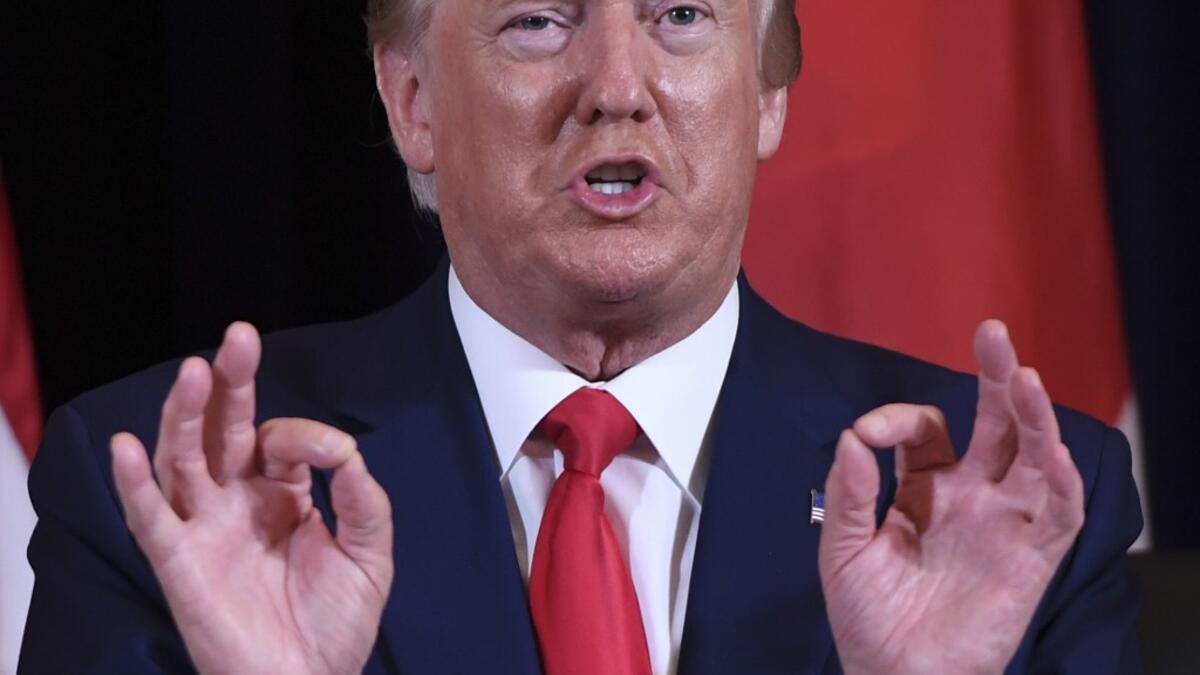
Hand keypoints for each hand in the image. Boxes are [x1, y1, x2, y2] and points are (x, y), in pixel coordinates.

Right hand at [109, 322, 393, 674]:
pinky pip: (150, 519)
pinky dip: (132, 484)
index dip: (308, 435)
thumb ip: (365, 504)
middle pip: (223, 431)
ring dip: (184, 416)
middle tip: (239, 338)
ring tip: (196, 371)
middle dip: (231, 384)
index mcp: (283, 495)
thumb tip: (350, 454)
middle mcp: (238, 503)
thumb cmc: (336, 626)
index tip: (336, 454)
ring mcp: (205, 529)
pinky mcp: (179, 563)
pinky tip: (126, 445)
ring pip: (182, 459)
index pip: (282, 441)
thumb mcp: (369, 557)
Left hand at [818, 320, 1084, 674]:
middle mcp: (970, 496)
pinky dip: (1062, 482)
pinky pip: (1058, 514)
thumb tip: (851, 437)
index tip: (866, 434)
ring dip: (1034, 417)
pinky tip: (1052, 451)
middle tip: (993, 333)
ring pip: (1034, 457)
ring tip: (1024, 377)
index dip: (895, 419)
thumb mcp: (841, 550)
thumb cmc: (868, 617)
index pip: (924, 429)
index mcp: (923, 488)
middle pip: (995, 423)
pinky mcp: (1029, 559)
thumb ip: (847, 493)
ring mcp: (1003, 524)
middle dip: (996, 377)